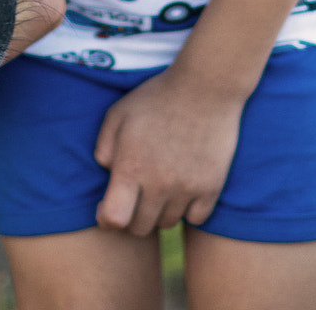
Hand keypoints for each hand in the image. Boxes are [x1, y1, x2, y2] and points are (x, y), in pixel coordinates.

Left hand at [93, 63, 242, 233]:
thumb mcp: (119, 112)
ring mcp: (186, 189)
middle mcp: (158, 184)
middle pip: (140, 228)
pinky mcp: (211, 188)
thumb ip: (105, 146)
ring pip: (167, 223)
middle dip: (132, 216)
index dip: (106, 219)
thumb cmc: (157, 96)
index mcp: (131, 166)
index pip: (114, 219)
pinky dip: (188, 210)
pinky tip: (184, 187)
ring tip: (161, 185)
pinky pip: (195, 219)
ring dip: (160, 211)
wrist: (205, 86)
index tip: (108, 207)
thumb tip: (106, 172)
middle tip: (136, 195)